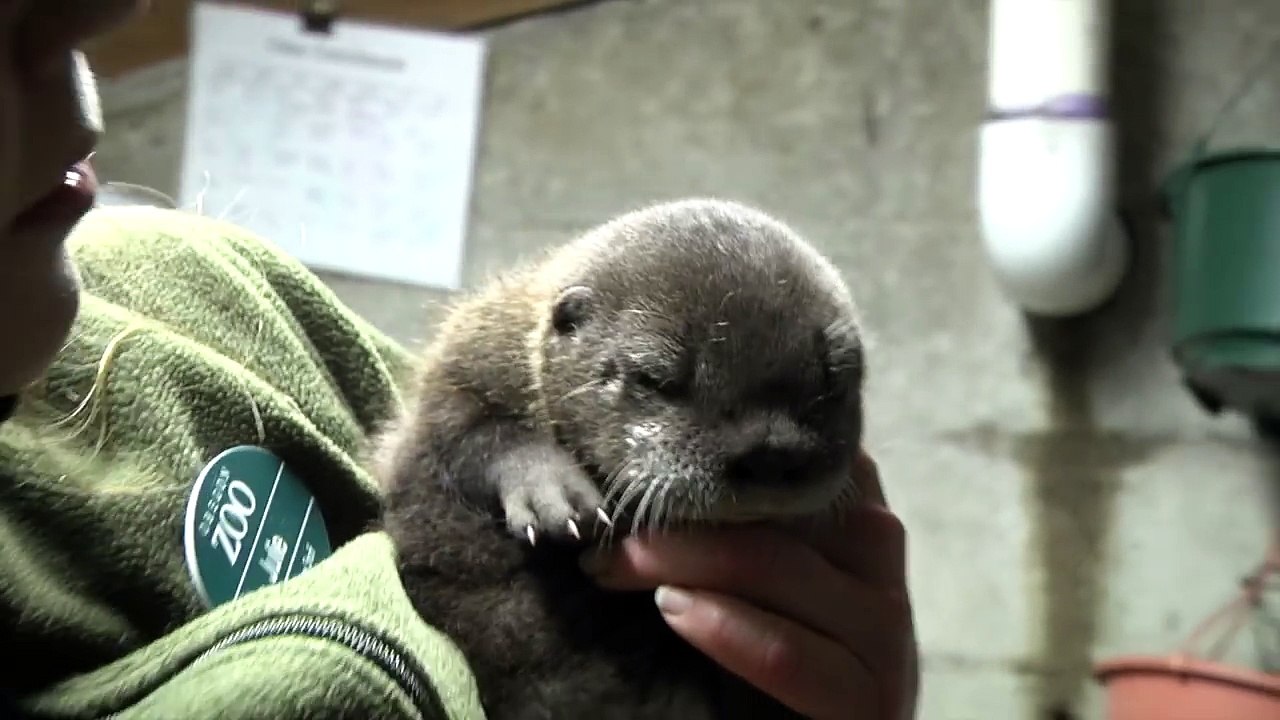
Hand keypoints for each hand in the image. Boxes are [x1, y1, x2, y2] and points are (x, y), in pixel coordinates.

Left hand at [580, 453, 917, 718]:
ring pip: (774, 565)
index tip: (636, 444)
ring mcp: (883, 625)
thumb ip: (732, 513)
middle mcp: (877, 547)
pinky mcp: (869, 699)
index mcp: (850, 502)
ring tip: (610, 564)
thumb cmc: (774, 642)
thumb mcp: (758, 564)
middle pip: (772, 501)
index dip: (711, 442)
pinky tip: (672, 610)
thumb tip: (633, 464)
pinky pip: (788, 653)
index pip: (787, 450)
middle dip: (678, 505)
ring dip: (682, 559)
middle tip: (602, 519)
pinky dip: (726, 629)